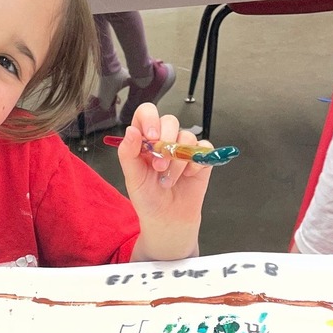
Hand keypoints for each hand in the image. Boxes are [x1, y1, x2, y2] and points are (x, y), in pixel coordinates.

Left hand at [116, 103, 212, 260]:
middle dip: (165, 144)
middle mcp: (164, 139)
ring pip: (187, 137)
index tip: (151, 138)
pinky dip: (195, 162)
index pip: (146, 113)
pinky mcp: (200, 157)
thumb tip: (131, 131)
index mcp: (144, 140)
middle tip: (159, 167)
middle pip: (170, 121)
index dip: (150, 119)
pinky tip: (187, 176)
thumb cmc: (148, 199)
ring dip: (177, 162)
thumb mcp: (132, 178)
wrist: (167, 219)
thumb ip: (128, 154)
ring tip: (168, 181)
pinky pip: (204, 148)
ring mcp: (183, 148)